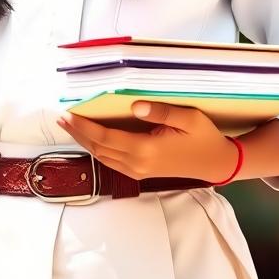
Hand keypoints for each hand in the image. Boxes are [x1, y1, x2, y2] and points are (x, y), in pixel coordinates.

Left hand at [56, 100, 240, 183]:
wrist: (216, 163)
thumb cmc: (204, 137)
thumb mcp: (188, 118)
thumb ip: (160, 111)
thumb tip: (135, 105)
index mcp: (146, 149)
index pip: (106, 137)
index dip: (85, 126)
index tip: (68, 114)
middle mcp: (138, 164)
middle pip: (99, 148)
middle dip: (79, 134)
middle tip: (61, 118)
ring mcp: (139, 171)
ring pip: (104, 157)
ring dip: (86, 142)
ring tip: (71, 127)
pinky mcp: (142, 172)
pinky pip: (112, 162)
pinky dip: (98, 150)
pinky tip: (93, 140)